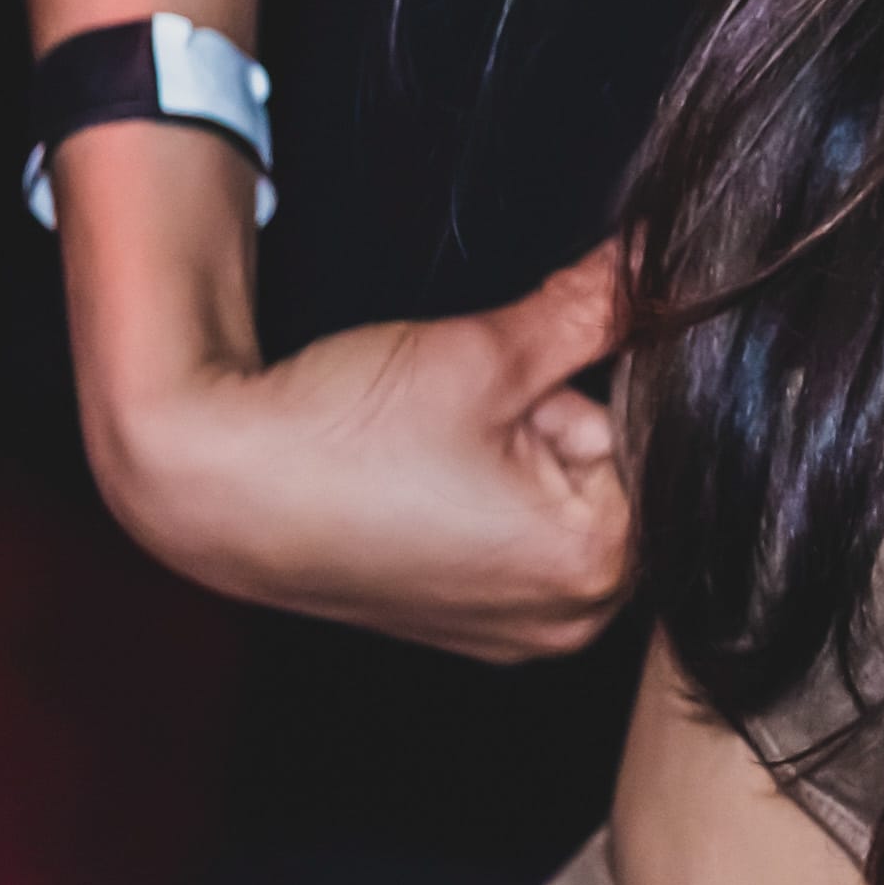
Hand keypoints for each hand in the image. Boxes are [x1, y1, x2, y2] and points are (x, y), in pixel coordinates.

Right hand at [89, 242, 633, 663]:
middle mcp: (570, 621)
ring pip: (576, 500)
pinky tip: (436, 470)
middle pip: (625, 477)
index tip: (560, 350)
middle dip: (577, 415)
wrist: (214, 489)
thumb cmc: (341, 435)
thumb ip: (598, 305)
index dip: (621, 372)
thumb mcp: (487, 353)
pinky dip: (504, 490)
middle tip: (488, 401)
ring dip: (539, 449)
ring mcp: (519, 631)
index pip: (669, 440)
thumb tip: (666, 253)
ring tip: (451, 438)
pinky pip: (529, 535)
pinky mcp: (472, 623)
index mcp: (595, 565)